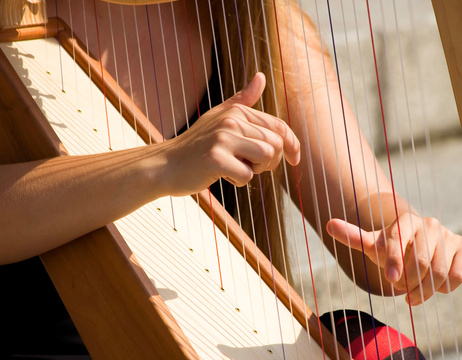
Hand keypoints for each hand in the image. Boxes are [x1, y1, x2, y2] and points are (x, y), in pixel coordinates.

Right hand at [162, 73, 299, 196]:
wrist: (166, 164)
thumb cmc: (195, 145)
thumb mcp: (218, 117)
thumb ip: (242, 100)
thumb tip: (261, 76)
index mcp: (237, 111)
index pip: (279, 126)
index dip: (293, 145)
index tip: (295, 160)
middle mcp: (231, 120)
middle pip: (276, 145)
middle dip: (269, 162)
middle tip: (248, 166)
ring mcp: (222, 139)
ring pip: (266, 158)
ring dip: (255, 170)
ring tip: (235, 168)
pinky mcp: (215, 159)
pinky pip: (247, 175)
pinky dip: (239, 181)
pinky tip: (223, 176)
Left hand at [326, 213, 461, 304]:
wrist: (416, 246)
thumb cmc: (391, 248)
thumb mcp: (372, 244)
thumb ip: (352, 236)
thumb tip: (328, 224)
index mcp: (405, 220)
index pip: (399, 243)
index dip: (394, 263)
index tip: (389, 279)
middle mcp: (429, 224)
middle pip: (421, 264)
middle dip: (408, 283)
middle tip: (400, 290)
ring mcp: (448, 235)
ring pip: (439, 273)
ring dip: (424, 291)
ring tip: (413, 294)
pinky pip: (457, 275)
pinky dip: (445, 287)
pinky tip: (435, 287)